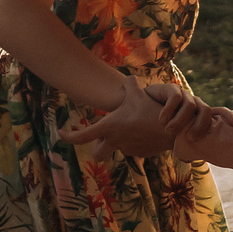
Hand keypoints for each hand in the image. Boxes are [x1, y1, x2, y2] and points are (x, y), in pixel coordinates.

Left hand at [64, 75, 192, 156]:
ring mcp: (127, 149)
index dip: (68, 136)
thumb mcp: (139, 94)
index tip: (61, 134)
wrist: (172, 130)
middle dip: (97, 147)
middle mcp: (114, 141)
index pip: (81, 137)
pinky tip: (145, 131)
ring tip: (133, 126)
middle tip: (102, 137)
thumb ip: (130, 85)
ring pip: (116, 148)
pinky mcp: (139, 153)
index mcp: (109, 128)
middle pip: (97, 154)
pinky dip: (134, 141)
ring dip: (119, 140)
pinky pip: (132, 148)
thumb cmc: (151, 112)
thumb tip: (128, 77)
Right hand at [146, 80, 232, 140]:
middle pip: (206, 110)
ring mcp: (184, 96)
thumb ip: (187, 143)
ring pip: (190, 106)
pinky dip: (169, 110)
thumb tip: (191, 159)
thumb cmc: (163, 126)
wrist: (143, 110)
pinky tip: (162, 120)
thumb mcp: (177, 135)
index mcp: (201, 113)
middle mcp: (195, 104)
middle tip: (191, 138)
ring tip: (169, 131)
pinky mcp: (171, 89)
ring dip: (181, 120)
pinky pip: (176, 98)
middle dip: (201, 125)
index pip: (219, 112)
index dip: (229, 116)